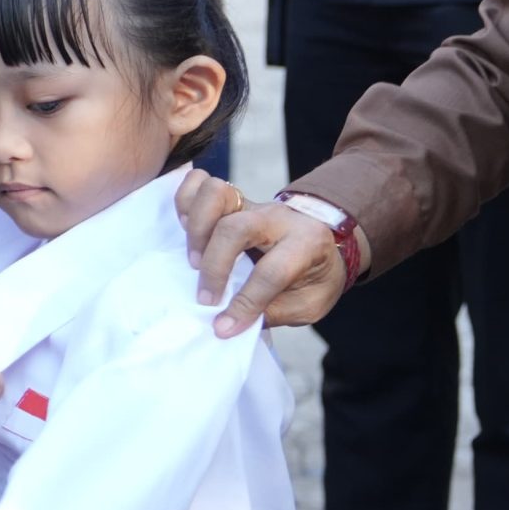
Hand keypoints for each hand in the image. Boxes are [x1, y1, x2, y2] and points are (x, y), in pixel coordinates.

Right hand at [177, 168, 348, 336]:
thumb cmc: (315, 274)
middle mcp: (277, 217)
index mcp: (308, 243)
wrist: (322, 239)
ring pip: (215, 194)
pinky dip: (186, 202)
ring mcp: (252, 202)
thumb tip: (227, 322)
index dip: (246, 303)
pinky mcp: (232, 198)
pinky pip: (200, 182)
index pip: (272, 272)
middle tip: (206, 297)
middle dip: (214, 266)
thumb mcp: (310, 303)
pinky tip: (187, 228)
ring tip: (194, 259)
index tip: (225, 326)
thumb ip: (272, 312)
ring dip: (196, 228)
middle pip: (235, 228)